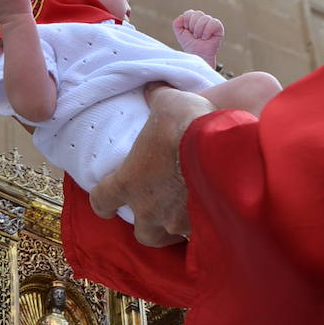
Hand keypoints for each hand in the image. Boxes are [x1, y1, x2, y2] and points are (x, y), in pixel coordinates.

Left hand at [89, 86, 214, 245]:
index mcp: (130, 181)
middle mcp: (150, 209)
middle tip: (158, 211)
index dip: (102, 201)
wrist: (222, 151)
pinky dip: (203, 230)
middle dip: (147, 225)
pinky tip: (214, 220)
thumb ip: (157, 98)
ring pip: (172, 238)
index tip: (106, 202)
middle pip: (141, 233)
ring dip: (177, 229)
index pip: (101, 200)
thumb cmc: (186, 126)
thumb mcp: (167, 104)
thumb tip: (152, 86)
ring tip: (189, 216)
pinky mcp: (204, 230)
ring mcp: (177, 223)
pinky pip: (199, 238)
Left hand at [173, 9, 223, 66]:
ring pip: (205, 18)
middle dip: (193, 26)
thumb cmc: (190, 45)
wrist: (197, 55)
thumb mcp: (179, 34)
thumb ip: (176, 23)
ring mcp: (211, 22)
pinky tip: (206, 37)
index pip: (189, 13)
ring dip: (199, 30)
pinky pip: (214, 22)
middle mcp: (203, 19)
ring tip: (200, 38)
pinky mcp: (219, 28)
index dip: (186, 22)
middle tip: (194, 36)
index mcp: (194, 18)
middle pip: (197, 13)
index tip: (187, 31)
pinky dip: (207, 31)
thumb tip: (181, 16)